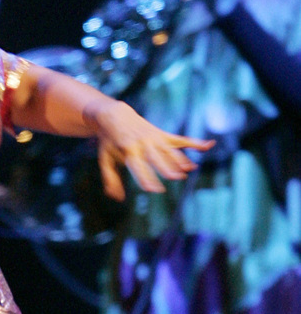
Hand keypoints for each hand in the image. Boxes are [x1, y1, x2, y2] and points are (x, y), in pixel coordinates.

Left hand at [87, 100, 214, 200]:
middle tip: (175, 177)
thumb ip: (110, 178)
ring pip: (170, 150)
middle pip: (156, 157)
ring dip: (180, 159)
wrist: (115, 115)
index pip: (138, 166)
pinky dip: (195, 142)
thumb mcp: (104, 158)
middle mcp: (143, 143)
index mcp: (128, 150)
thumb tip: (116, 198)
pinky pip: (180, 139)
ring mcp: (154, 138)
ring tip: (189, 169)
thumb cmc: (109, 141)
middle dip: (165, 166)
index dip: (146, 177)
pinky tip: (209, 145)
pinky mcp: (163, 135)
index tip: (153, 189)